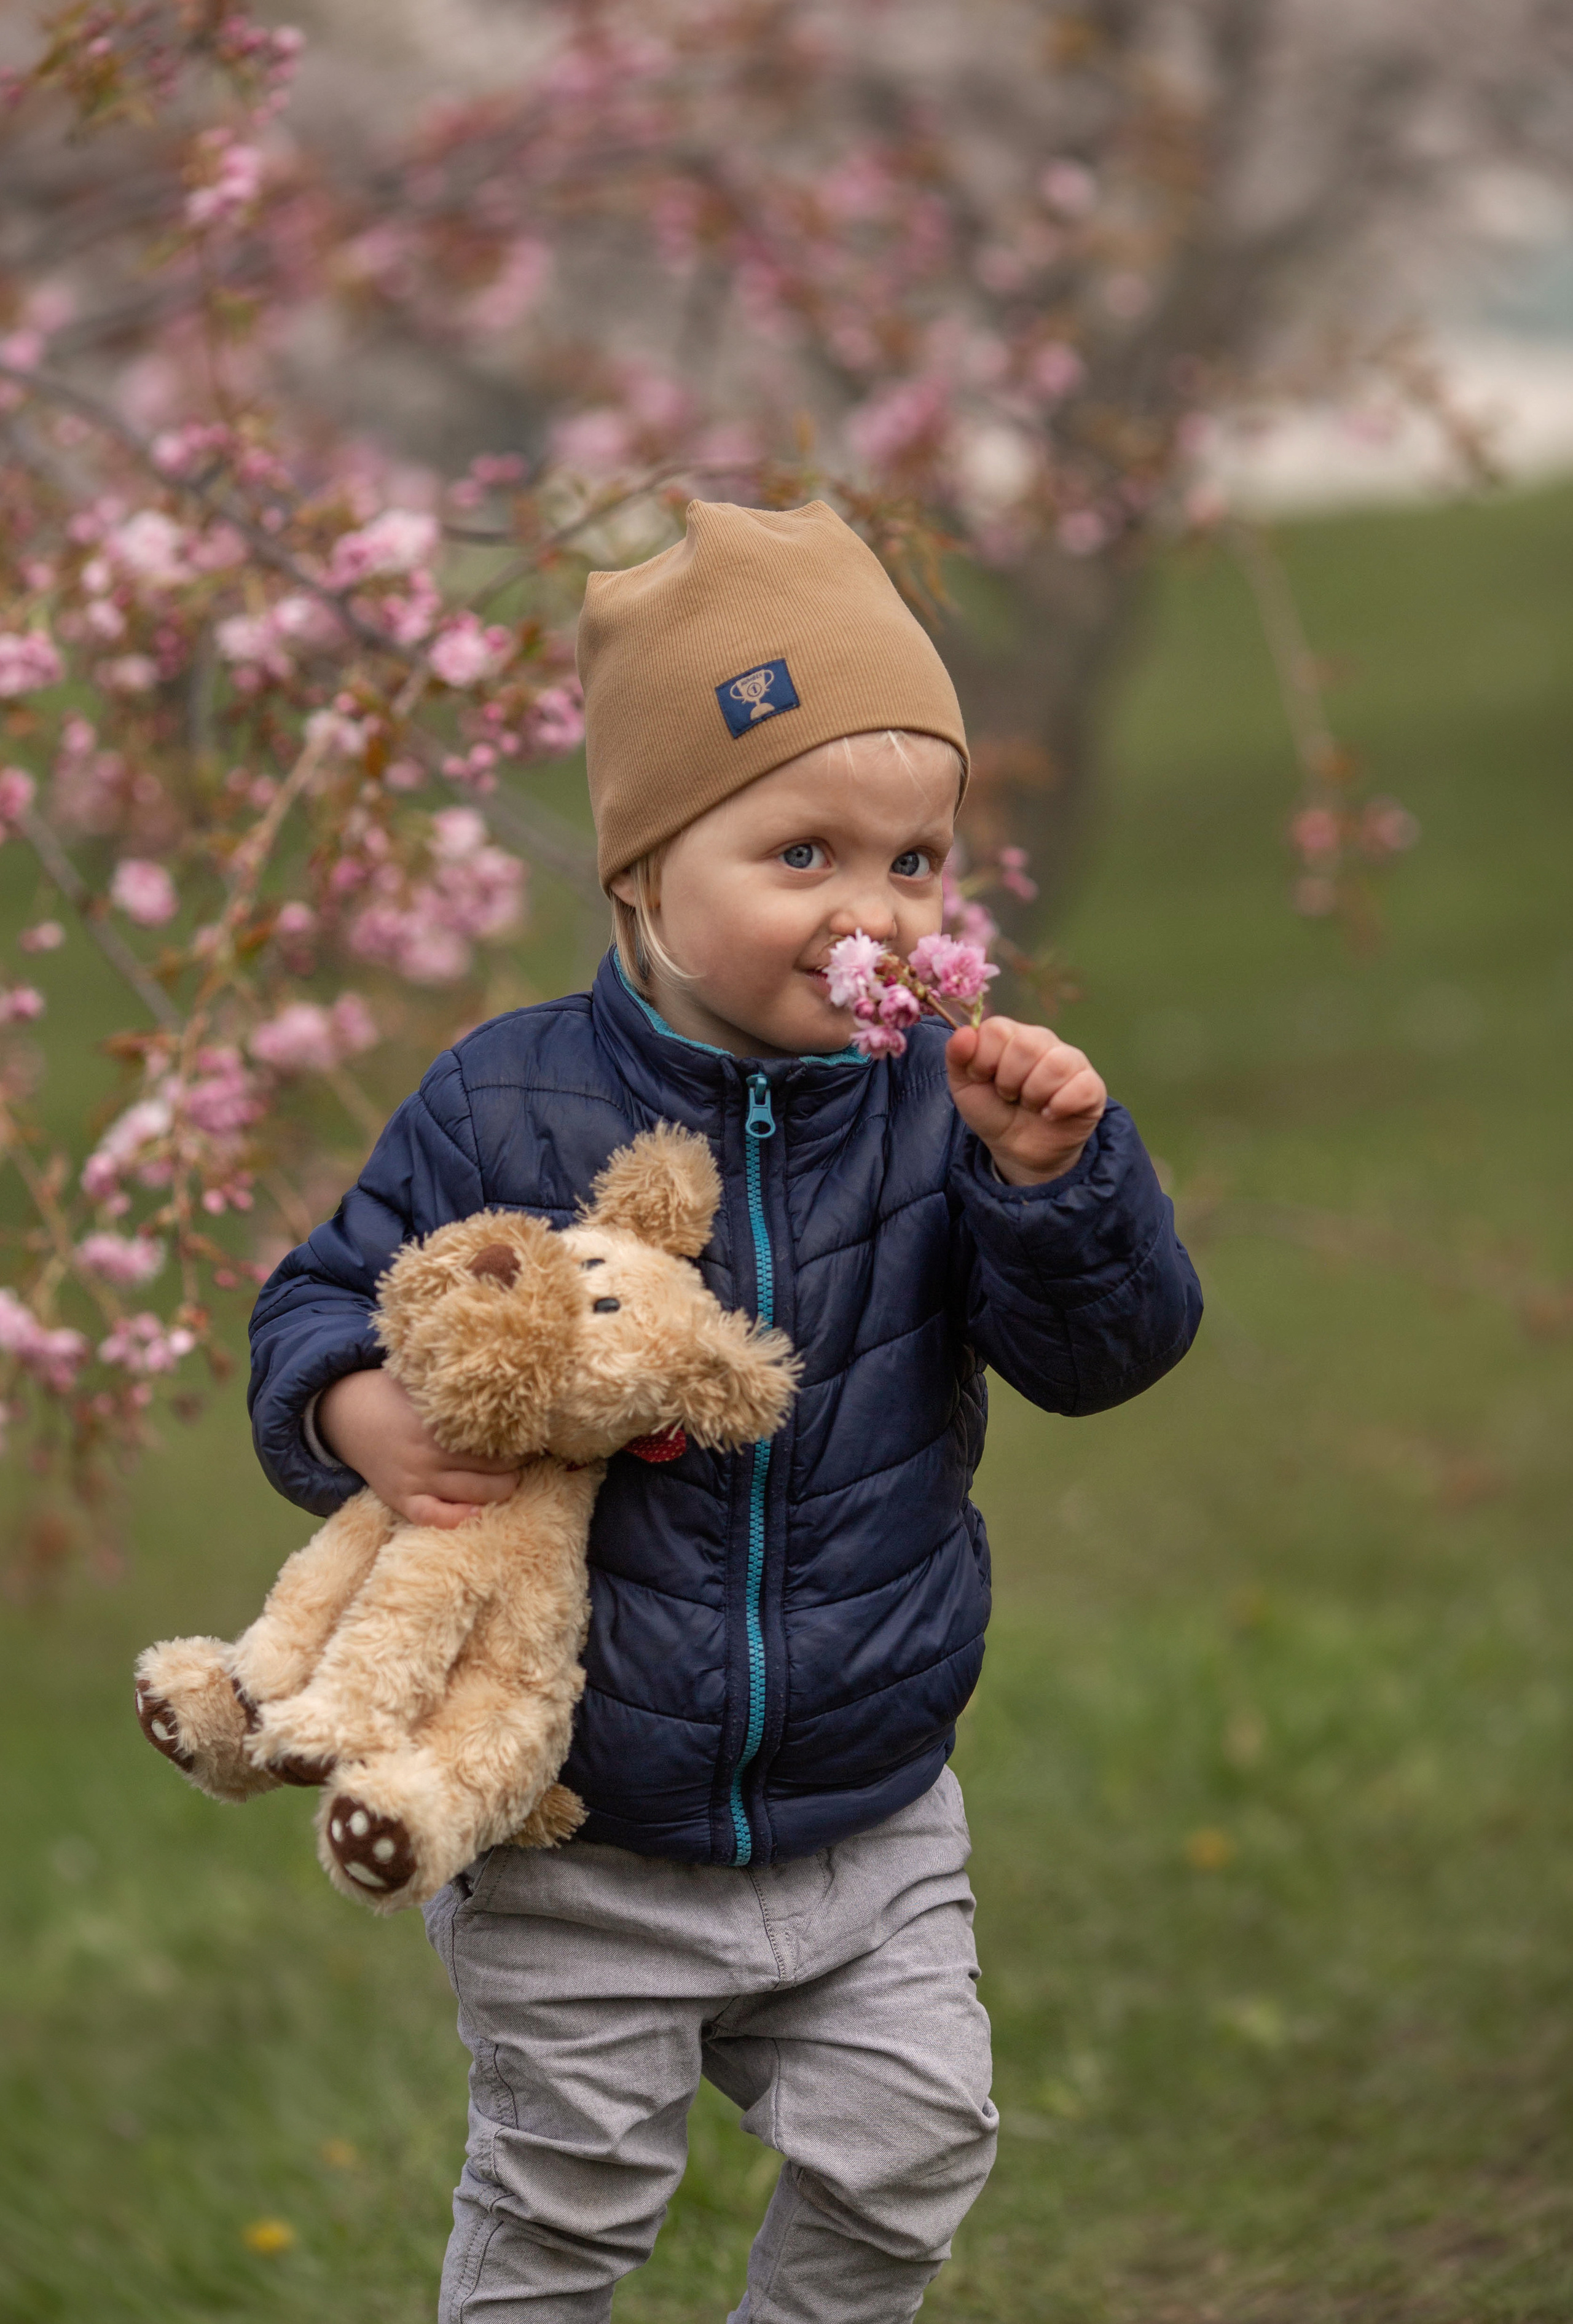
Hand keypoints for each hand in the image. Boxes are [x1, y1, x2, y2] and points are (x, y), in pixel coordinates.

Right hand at [317, 1367, 519, 1527]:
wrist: (343, 1414)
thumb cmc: (392, 1393)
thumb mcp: (421, 1383)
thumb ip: (453, 1388)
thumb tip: (497, 1377)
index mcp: (437, 1421)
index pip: (492, 1436)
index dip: (518, 1437)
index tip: (534, 1432)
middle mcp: (429, 1453)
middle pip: (492, 1467)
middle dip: (517, 1464)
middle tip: (529, 1457)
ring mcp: (415, 1479)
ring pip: (473, 1493)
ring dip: (501, 1489)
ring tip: (513, 1479)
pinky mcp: (401, 1499)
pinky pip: (433, 1517)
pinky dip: (458, 1519)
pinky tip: (479, 1513)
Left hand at [946, 1017, 1106, 1185]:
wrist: (1017, 1150)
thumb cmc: (993, 1111)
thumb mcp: (965, 1086)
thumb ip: (957, 1056)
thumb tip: (965, 1032)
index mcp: (1011, 1035)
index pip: (997, 1029)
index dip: (984, 1060)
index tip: (983, 1079)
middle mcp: (1043, 1041)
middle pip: (1026, 1045)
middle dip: (1008, 1081)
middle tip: (1009, 1096)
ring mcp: (1071, 1061)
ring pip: (1055, 1064)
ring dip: (1033, 1094)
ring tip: (1030, 1105)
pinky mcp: (1092, 1086)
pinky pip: (1080, 1086)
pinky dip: (1059, 1106)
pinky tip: (1050, 1114)